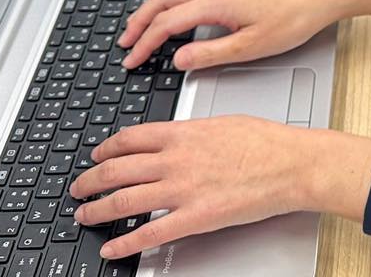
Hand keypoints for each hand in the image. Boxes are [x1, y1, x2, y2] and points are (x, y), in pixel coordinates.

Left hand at [69, 118, 370, 258]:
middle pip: (117, 170)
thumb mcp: (222, 123)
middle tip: (79, 188)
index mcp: (183, 133)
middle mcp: (175, 160)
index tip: (97, 156)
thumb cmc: (266, 142)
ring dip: (97, 210)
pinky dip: (125, 243)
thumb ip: (192, 133)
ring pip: (124, 201)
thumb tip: (176, 138)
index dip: (106, 150)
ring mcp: (183, 190)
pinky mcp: (195, 218)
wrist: (291, 163)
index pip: (129, 139)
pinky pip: (150, 234)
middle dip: (90, 181)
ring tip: (84, 216)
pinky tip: (112, 248)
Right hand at [119, 0, 370, 71]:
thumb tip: (178, 60)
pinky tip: (171, 5)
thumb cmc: (292, 20)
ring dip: (152, 6)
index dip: (145, 43)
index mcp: (216, 2)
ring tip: (140, 26)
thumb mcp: (252, 47)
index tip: (132, 60)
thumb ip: (211, 54)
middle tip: (124, 43)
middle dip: (138, 21)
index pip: (167, 23)